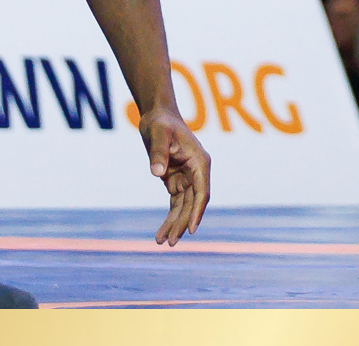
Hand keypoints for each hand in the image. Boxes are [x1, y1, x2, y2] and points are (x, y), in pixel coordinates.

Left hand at [139, 107, 210, 245]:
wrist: (157, 115)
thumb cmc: (161, 122)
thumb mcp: (159, 133)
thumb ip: (159, 152)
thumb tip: (157, 174)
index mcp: (200, 162)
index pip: (202, 192)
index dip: (197, 212)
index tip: (191, 229)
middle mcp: (196, 173)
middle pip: (192, 204)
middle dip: (182, 224)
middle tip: (170, 242)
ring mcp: (187, 179)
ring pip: (183, 208)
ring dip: (174, 225)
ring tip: (162, 242)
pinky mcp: (175, 181)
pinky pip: (175, 204)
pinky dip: (169, 217)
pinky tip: (162, 232)